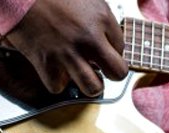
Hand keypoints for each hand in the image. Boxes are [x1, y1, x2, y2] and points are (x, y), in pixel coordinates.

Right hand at [5, 0, 128, 96]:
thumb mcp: (86, 0)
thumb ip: (99, 20)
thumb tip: (104, 41)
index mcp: (102, 18)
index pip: (121, 49)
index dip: (110, 52)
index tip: (100, 51)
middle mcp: (89, 38)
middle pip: (117, 72)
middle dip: (111, 75)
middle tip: (101, 72)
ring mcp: (68, 54)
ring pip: (93, 88)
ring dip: (90, 86)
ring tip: (84, 79)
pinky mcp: (47, 65)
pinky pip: (59, 87)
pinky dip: (57, 82)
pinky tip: (55, 70)